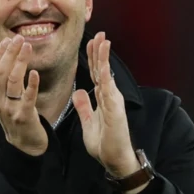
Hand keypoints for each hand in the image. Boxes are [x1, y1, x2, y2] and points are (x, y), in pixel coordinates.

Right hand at [0, 34, 47, 155]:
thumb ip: (5, 84)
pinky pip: (27, 97)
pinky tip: (35, 72)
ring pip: (12, 81)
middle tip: (19, 38)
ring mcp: (10, 109)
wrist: (25, 146)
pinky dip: (31, 84)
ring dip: (20, 62)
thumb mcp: (6, 101)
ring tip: (27, 48)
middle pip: (1, 71)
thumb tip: (10, 59)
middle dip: (10, 53)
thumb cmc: (18, 119)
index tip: (8, 40)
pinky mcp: (24, 116)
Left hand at [72, 32, 138, 177]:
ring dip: (104, 58)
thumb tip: (78, 92)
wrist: (115, 160)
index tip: (92, 42)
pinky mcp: (114, 110)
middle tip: (99, 33)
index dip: (94, 58)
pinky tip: (104, 64)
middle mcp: (110, 97)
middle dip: (100, 51)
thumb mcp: (88, 123)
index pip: (97, 74)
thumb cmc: (104, 144)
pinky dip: (106, 75)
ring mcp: (113, 102)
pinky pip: (108, 90)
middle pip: (102, 70)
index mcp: (103, 99)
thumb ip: (84, 107)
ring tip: (103, 40)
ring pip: (107, 75)